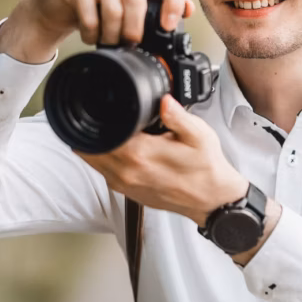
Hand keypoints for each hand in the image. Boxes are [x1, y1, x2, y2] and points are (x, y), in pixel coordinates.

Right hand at [0, 0, 195, 63]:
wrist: (63, 1)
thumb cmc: (105, 2)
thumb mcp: (138, 3)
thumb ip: (161, 4)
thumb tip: (187, 10)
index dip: (174, 2)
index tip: (167, 27)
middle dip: (134, 30)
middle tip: (130, 44)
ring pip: (114, 10)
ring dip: (112, 35)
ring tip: (109, 42)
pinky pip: (91, 16)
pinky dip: (92, 34)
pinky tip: (91, 36)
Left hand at [76, 95, 247, 226]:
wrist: (211, 200)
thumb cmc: (206, 168)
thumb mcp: (199, 135)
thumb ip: (178, 116)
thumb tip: (164, 100)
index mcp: (140, 154)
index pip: (100, 133)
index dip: (97, 116)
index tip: (102, 106)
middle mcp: (126, 172)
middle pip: (90, 147)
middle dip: (93, 129)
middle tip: (104, 114)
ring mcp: (124, 184)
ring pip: (93, 160)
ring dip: (96, 144)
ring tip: (111, 129)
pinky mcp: (126, 192)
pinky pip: (103, 171)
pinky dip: (104, 157)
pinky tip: (120, 148)